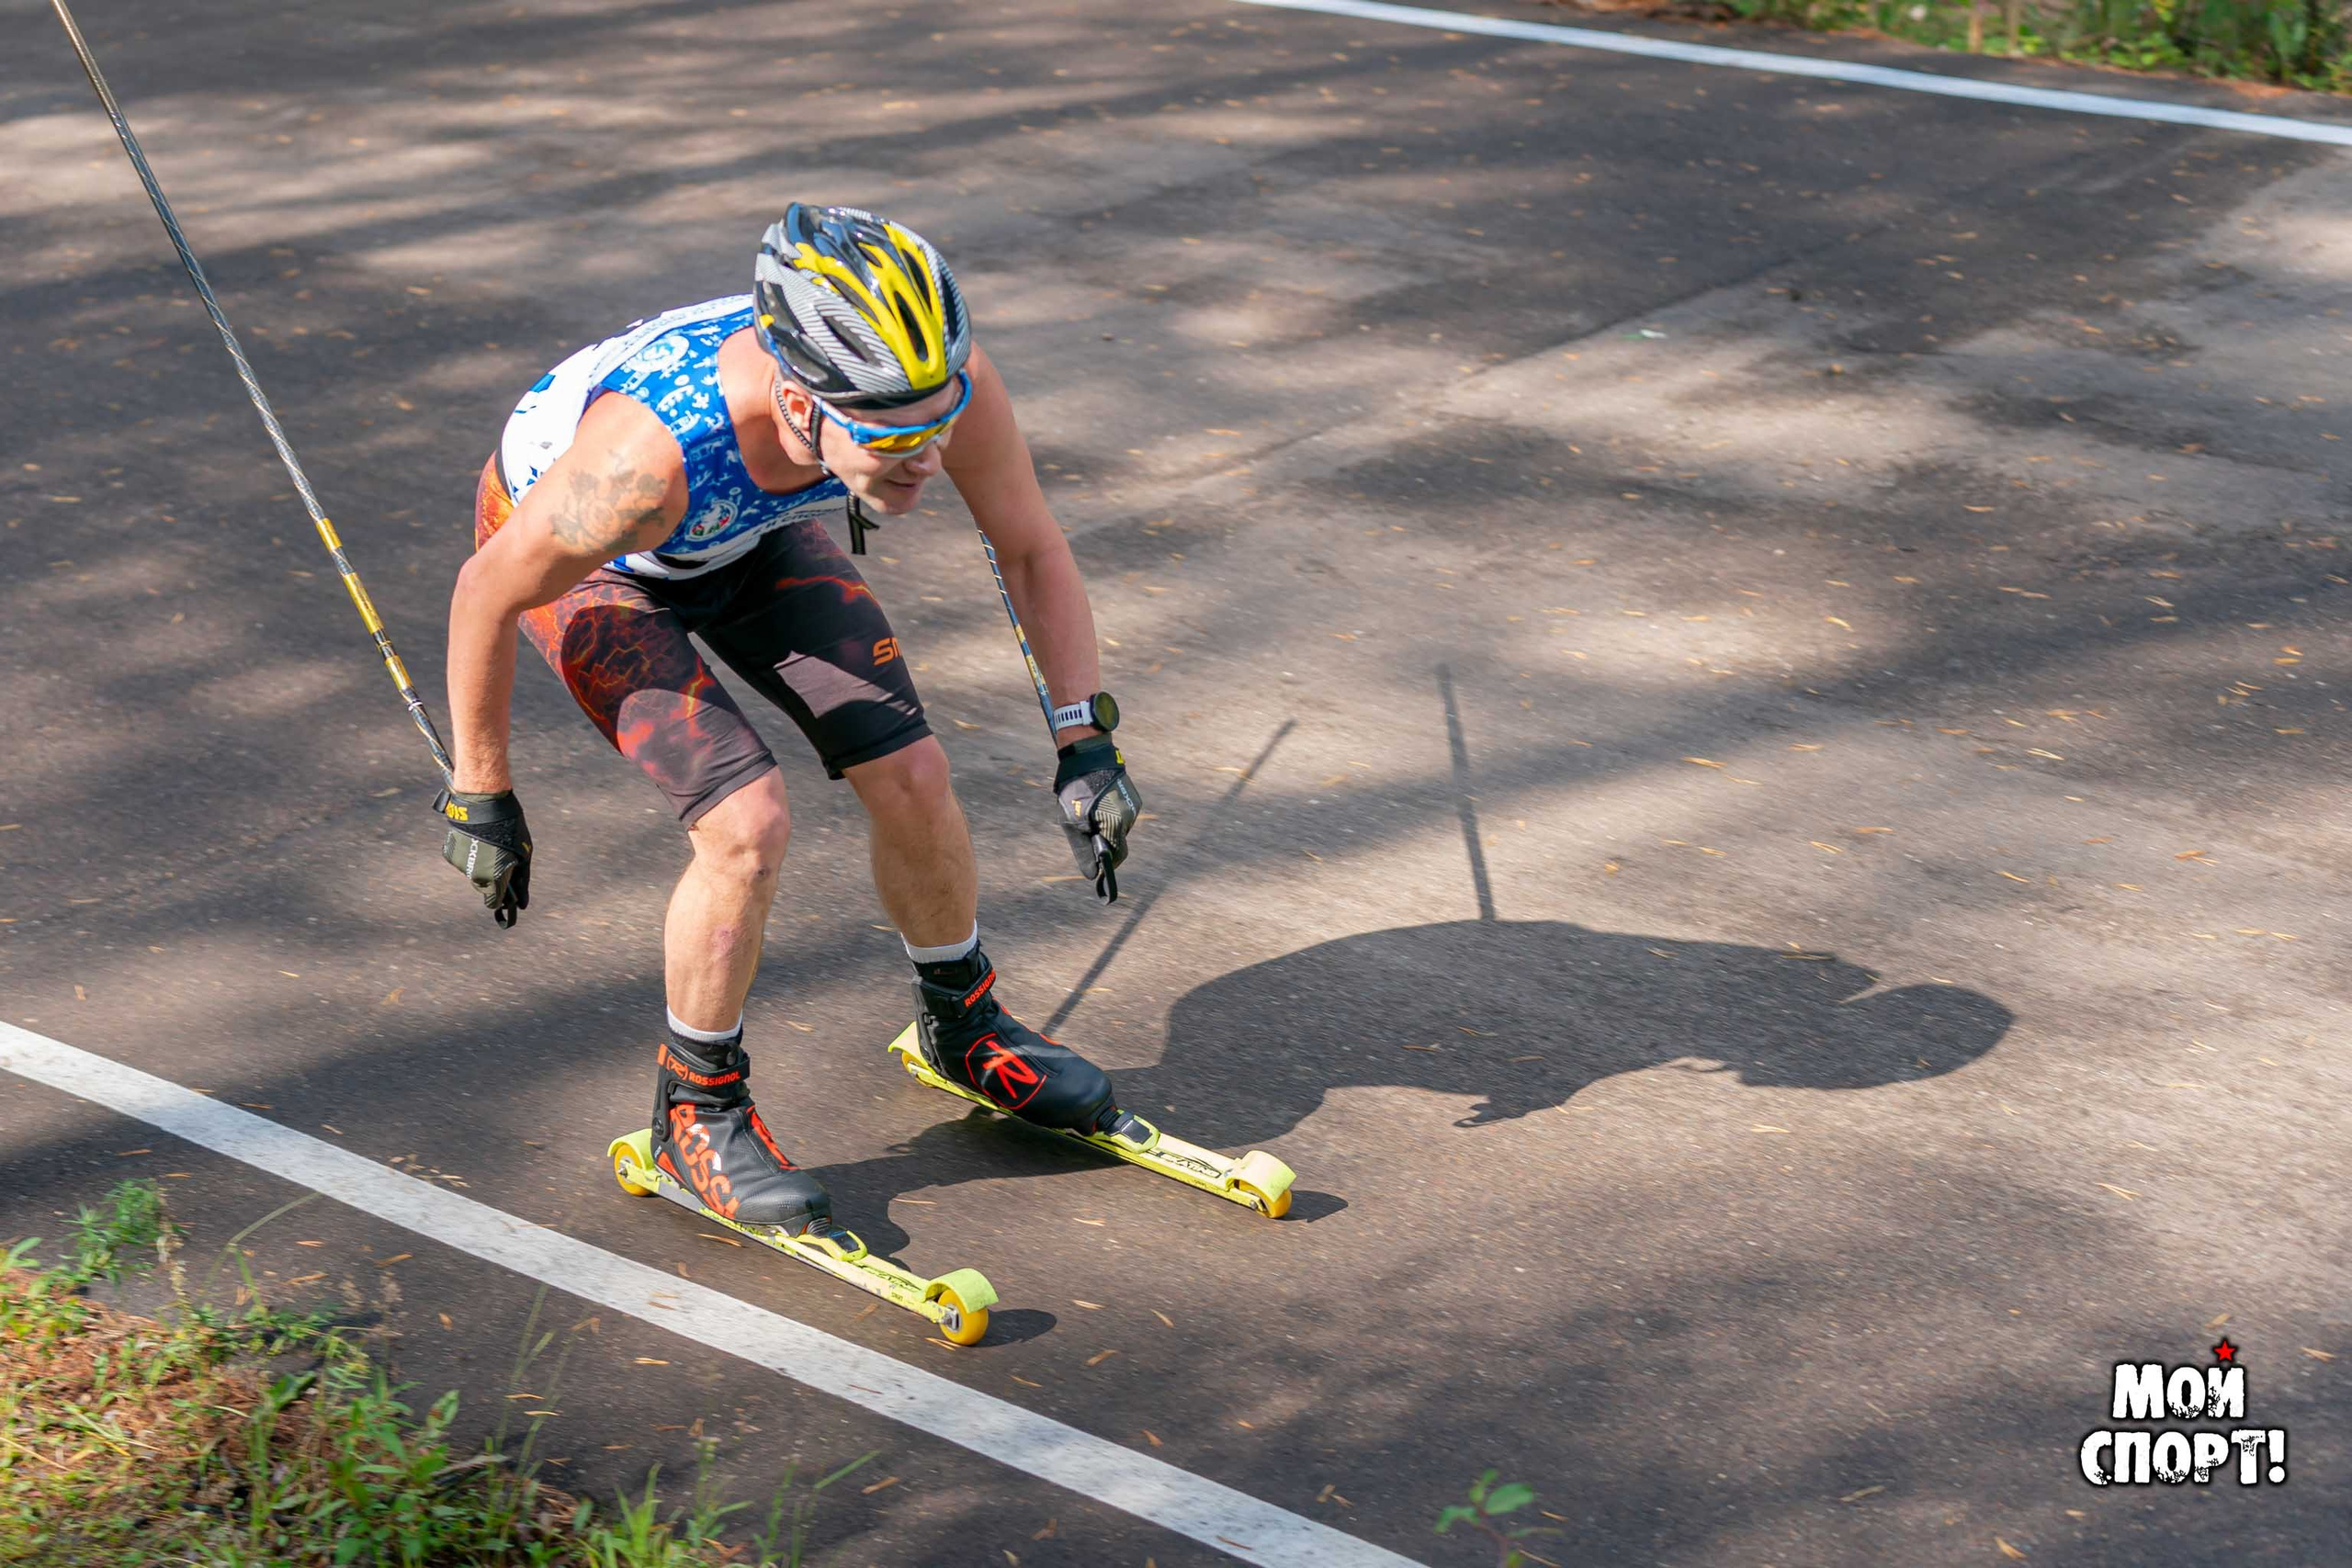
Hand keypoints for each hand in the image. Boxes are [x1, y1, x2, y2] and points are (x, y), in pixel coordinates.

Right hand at [433, 786, 532, 927]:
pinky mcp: (450, 853)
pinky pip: (463, 861)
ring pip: (473, 874)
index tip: (508, 897)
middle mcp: (475, 875)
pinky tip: (477, 840)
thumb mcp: (524, 854)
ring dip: (482, 865)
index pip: (494, 903)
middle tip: (503, 860)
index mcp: (494, 878)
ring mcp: (460, 865)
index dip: (503, 900)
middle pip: (484, 888)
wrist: (482, 802)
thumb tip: (523, 905)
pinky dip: (470, 855)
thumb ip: (522, 880)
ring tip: (490, 844)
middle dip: (494, 880)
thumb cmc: (509, 827)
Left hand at [1053, 735, 1140, 902]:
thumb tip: (1092, 875)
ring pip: (1120, 828)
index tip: (1100, 871)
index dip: (1109, 865)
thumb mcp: (1072, 823)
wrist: (1088, 756)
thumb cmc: (1075, 791)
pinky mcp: (1133, 796)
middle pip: (1119, 842)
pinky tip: (1098, 804)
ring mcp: (1133, 805)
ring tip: (1090, 813)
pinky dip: (1111, 815)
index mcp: (1115, 825)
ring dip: (1107, 828)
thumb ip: (1083, 851)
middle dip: (1105, 843)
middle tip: (1087, 835)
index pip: (1119, 856)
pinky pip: (1122, 814)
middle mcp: (1129, 817)